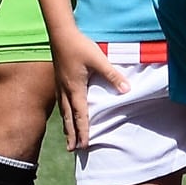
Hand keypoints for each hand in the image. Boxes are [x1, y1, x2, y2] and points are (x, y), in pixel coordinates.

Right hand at [51, 31, 128, 149]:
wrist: (61, 34)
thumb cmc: (80, 46)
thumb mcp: (99, 60)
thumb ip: (113, 75)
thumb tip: (126, 90)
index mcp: (75, 89)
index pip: (80, 115)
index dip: (83, 131)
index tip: (84, 146)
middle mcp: (66, 91)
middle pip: (68, 118)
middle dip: (71, 135)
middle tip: (72, 150)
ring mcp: (60, 86)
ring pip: (63, 112)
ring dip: (66, 126)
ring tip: (68, 138)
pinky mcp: (58, 80)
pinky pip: (61, 103)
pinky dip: (63, 114)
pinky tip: (65, 115)